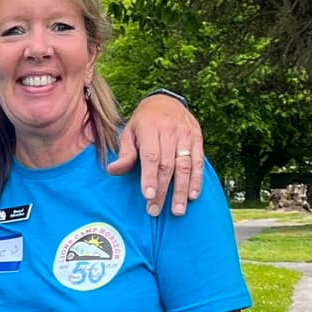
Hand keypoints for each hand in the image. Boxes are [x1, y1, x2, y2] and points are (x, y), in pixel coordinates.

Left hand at [107, 94, 205, 215]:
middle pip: (167, 165)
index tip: (148, 196)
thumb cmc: (143, 123)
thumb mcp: (129, 133)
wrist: (166, 101)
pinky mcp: (197, 138)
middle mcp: (171, 131)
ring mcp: (186, 135)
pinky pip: (199, 161)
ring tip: (177, 210)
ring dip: (182, 190)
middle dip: (162, 190)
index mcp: (151, 128)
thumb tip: (113, 170)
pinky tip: (193, 196)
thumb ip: (125, 153)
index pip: (151, 156)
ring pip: (185, 166)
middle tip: (155, 210)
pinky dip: (197, 180)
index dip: (150, 177)